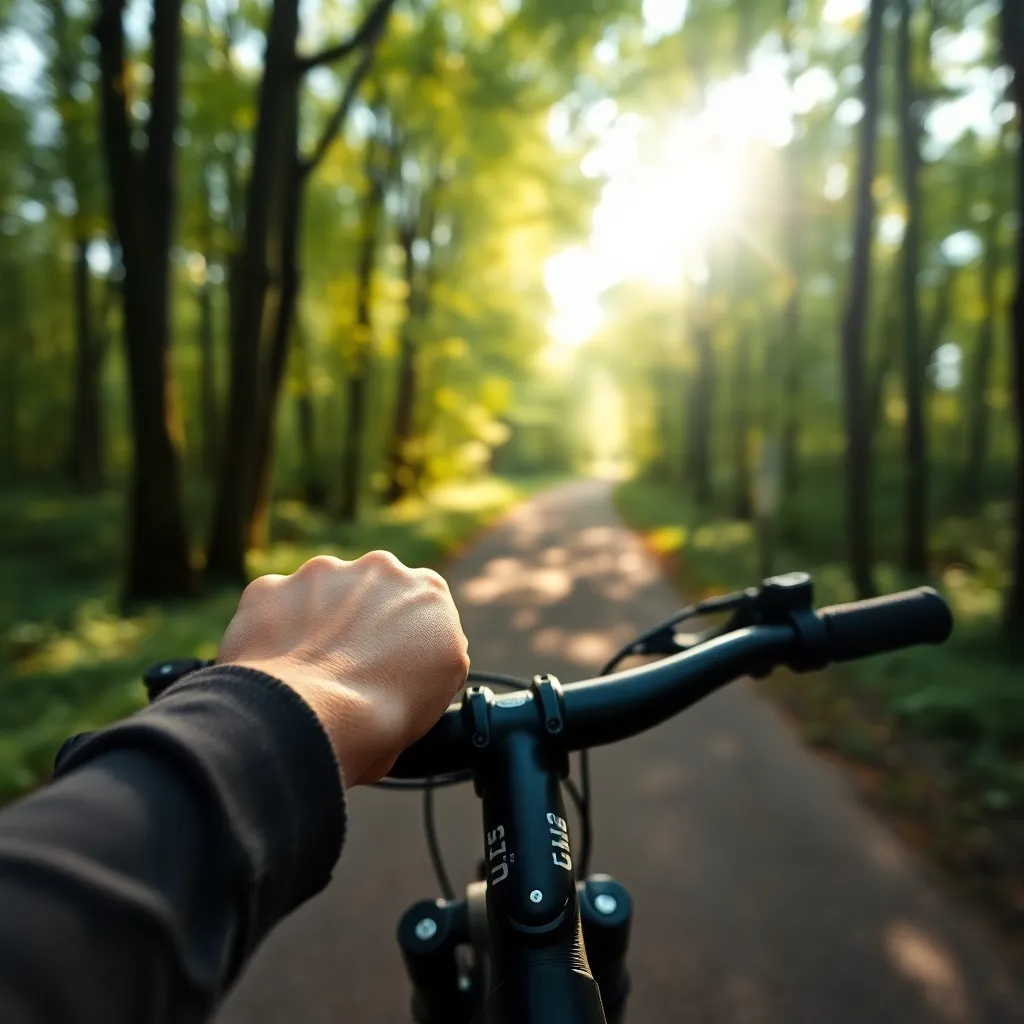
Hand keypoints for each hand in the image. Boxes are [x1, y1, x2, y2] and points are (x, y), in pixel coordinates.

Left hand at [216, 552, 469, 786]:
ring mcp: (322, 573)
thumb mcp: (441, 687)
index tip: (390, 664)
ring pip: (320, 594)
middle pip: (371, 590)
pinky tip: (277, 669)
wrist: (314, 718)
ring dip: (316, 621)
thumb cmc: (384, 716)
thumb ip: (432, 652)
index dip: (405, 638)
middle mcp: (379, 568)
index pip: (419, 607)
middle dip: (360, 619)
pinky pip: (272, 607)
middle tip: (348, 667)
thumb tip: (415, 657)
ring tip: (309, 673)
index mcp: (429, 592)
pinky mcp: (271, 587)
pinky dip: (272, 632)